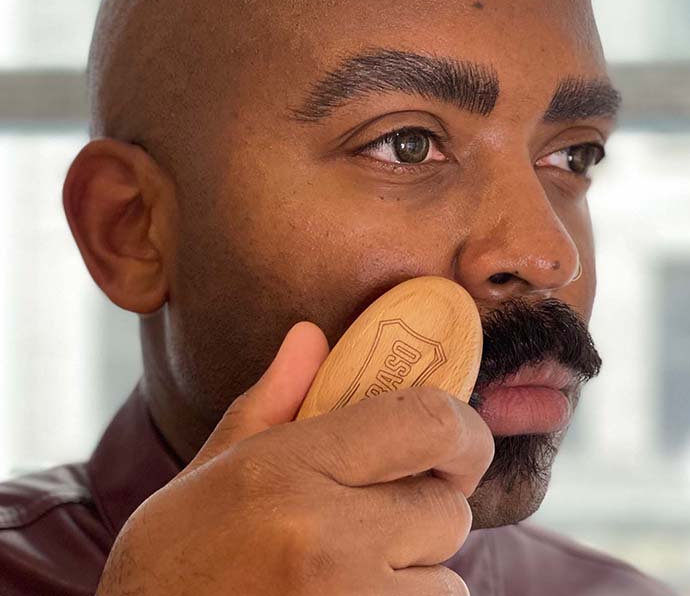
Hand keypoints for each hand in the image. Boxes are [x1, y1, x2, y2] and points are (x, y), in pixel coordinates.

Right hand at [96, 321, 493, 594]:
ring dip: (416, 573)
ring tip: (350, 573)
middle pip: (448, 508)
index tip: (457, 439)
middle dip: (425, 508)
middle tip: (377, 517)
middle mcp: (326, 539)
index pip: (426, 422)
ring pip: (447, 580)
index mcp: (287, 470)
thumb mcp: (213, 471)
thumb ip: (273, 400)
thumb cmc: (174, 565)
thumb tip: (312, 336)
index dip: (461, 427)